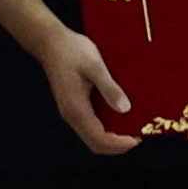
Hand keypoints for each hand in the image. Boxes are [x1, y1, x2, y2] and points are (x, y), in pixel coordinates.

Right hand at [32, 24, 139, 155]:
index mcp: (76, 108)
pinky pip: (89, 126)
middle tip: (137, 137)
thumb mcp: (95, 66)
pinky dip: (105, 130)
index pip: (99, 138)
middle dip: (117, 146)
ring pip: (92, 137)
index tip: (137, 138)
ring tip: (130, 130)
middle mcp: (71, 115)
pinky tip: (117, 119)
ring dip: (111, 139)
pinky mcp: (73, 106)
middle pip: (95, 144)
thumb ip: (109, 88)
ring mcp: (70, 111)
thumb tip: (125, 108)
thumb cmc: (70, 50)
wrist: (50, 42)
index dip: (119, 144)